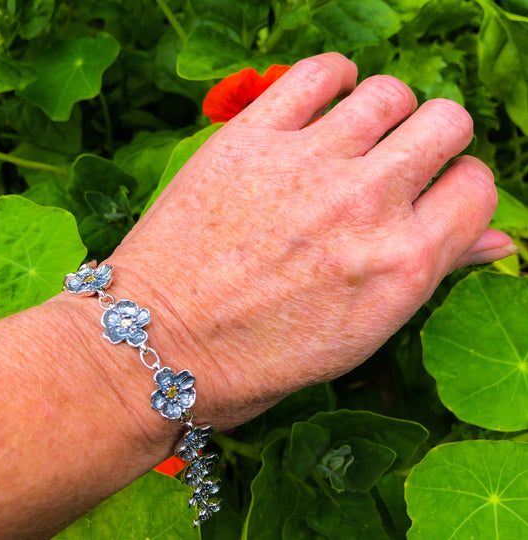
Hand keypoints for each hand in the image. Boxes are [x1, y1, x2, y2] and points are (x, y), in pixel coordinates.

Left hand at [106, 53, 513, 431]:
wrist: (160, 346)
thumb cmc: (260, 358)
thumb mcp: (361, 333)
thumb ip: (432, 273)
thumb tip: (499, 239)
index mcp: (402, 266)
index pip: (478, 188)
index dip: (459, 190)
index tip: (430, 198)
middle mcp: (365, 206)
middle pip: (447, 122)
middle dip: (433, 140)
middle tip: (397, 164)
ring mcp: (307, 165)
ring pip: (390, 91)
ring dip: (384, 112)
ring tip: (354, 139)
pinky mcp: (251, 138)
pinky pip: (319, 72)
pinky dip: (331, 81)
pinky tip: (321, 108)